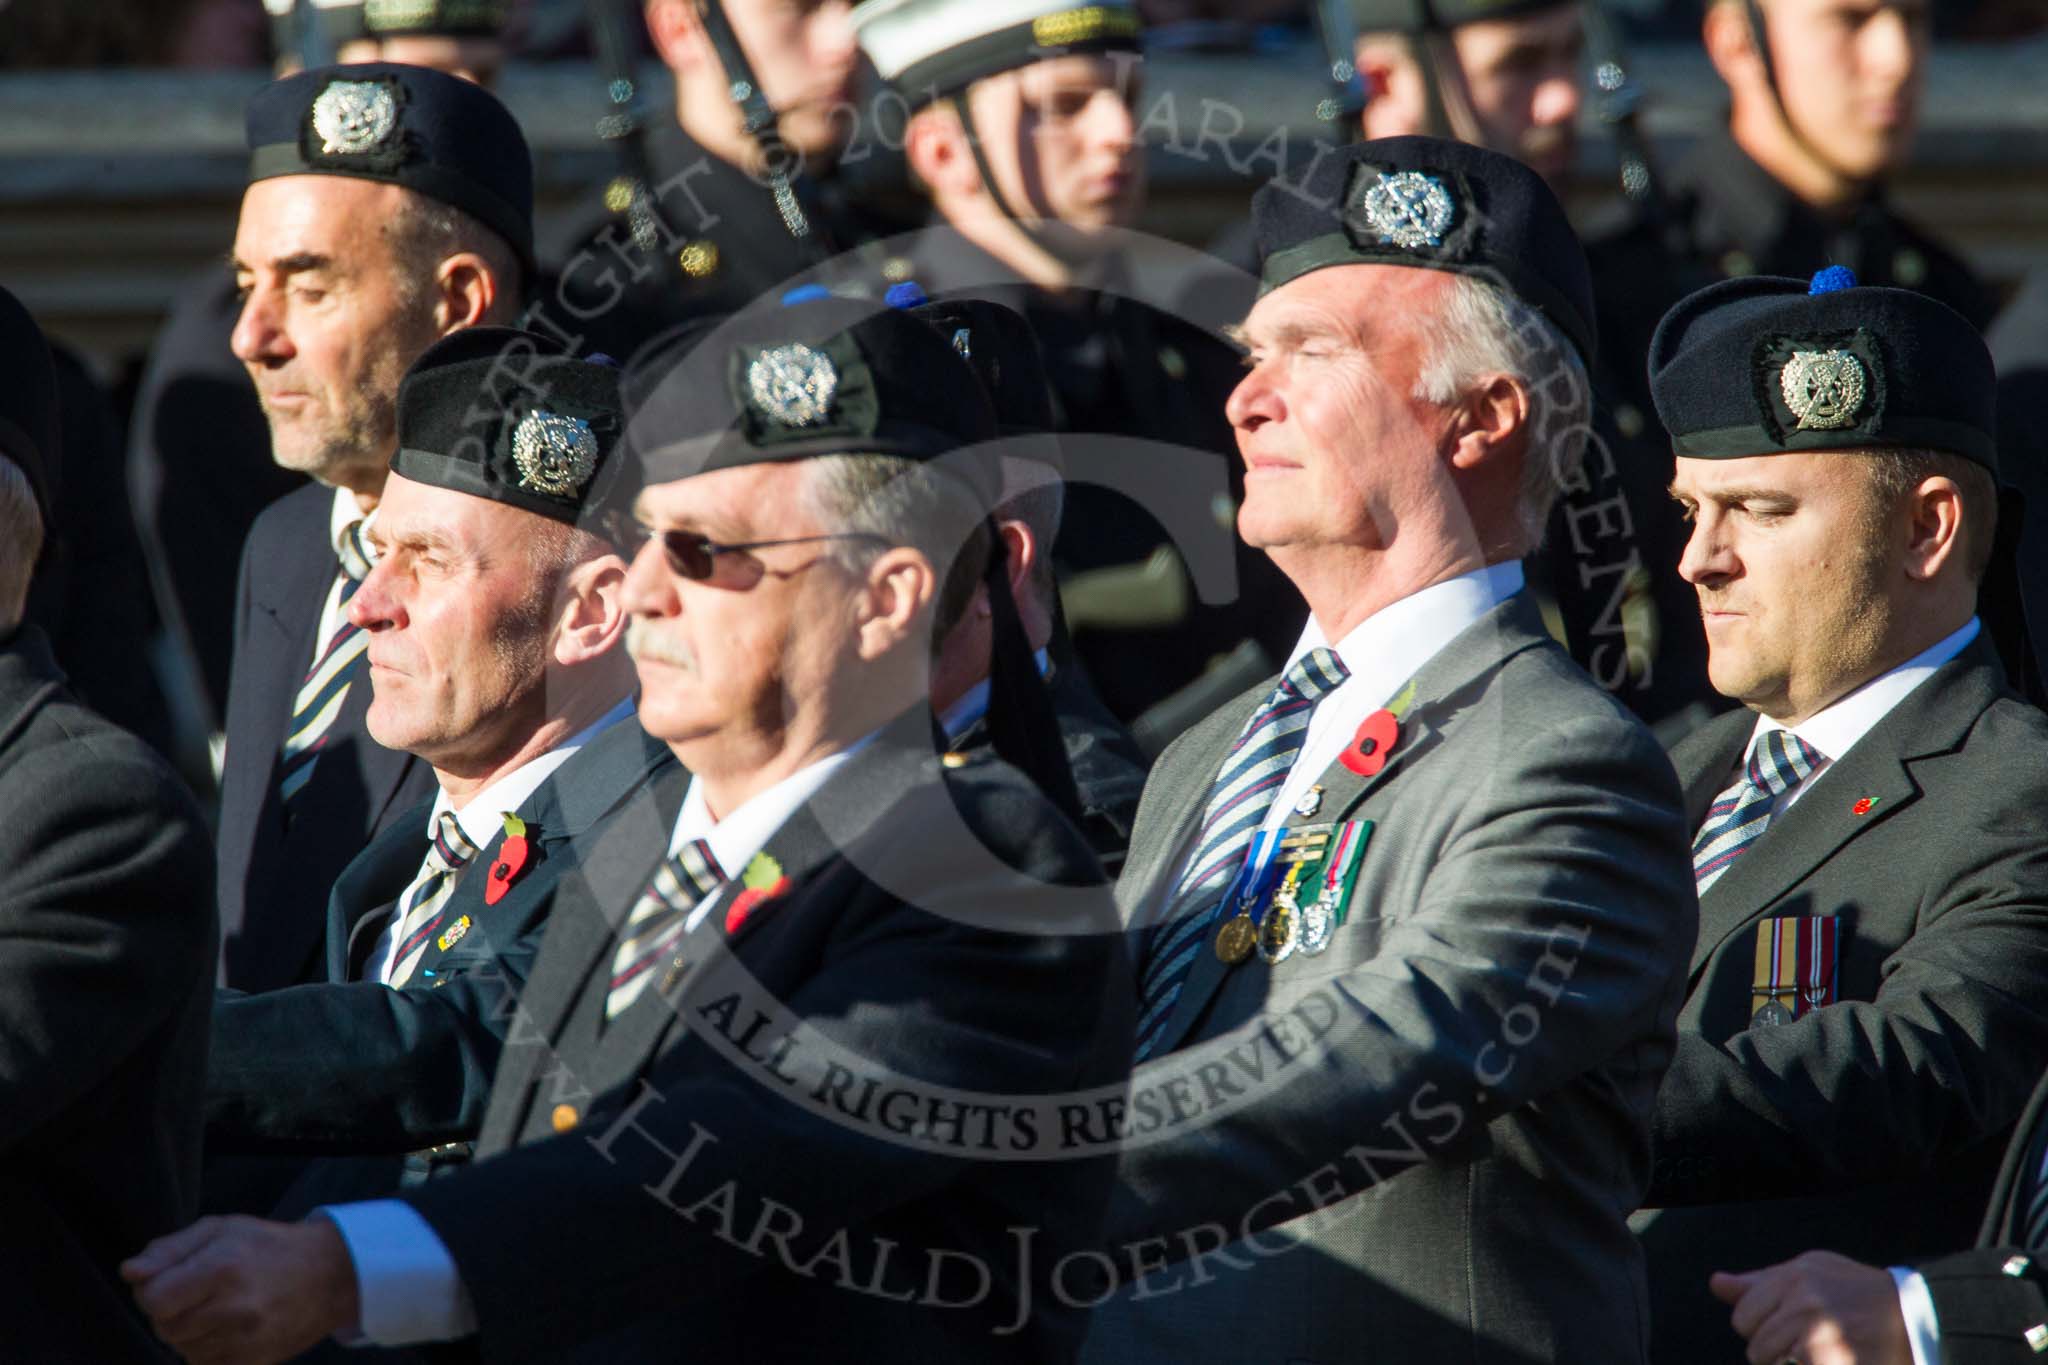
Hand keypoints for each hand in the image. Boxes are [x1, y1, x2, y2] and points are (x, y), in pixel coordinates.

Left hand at [120, 1215, 359, 1364]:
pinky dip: (205, 1349)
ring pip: (182, 1348)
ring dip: (188, 1332)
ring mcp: (245, 1340)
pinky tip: (225, 1329)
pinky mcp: (253, 1362)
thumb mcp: (221, 1229)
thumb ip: (170, 1249)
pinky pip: (203, 1364)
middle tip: (197, 1293)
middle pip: (164, 1327)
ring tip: (215, 1309)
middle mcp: (233, 1307)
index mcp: (222, 1268)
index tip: (171, 1280)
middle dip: (170, 1312)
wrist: (330, 1276)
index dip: (152, 1291)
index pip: (153, 1299)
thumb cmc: (268, 1246)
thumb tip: (130, 1273)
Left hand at [1711, 1250, 1912, 1364]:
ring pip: (1771, 1364)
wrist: (1913, 1318)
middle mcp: (1802, 1307)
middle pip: (1755, 1346)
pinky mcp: (1828, 1363)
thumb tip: (1717, 1284)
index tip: (1782, 1324)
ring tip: (1817, 1353)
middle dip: (1772, 1350)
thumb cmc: (1856, 1291)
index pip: (1743, 1316)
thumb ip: (1760, 1281)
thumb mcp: (1810, 1270)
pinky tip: (1827, 1359)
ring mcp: (1817, 1340)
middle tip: (1803, 1343)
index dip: (1758, 1326)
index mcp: (1792, 1279)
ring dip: (1788, 1364)